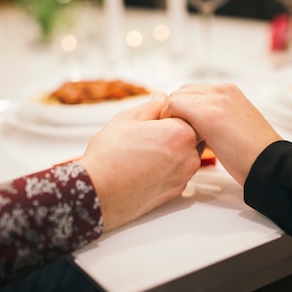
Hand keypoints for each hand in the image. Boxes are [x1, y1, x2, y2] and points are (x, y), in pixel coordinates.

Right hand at [79, 93, 201, 231]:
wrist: (98, 193)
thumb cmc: (110, 157)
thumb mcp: (128, 119)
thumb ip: (152, 107)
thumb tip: (162, 99)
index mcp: (181, 133)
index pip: (189, 114)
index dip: (171, 112)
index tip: (154, 117)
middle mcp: (189, 156)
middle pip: (193, 135)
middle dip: (176, 130)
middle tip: (149, 133)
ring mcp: (184, 176)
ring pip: (187, 154)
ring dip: (173, 148)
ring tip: (145, 150)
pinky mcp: (176, 191)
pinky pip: (179, 171)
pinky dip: (168, 165)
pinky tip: (146, 165)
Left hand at [161, 84, 281, 185]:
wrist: (270, 164)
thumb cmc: (254, 155)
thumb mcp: (237, 127)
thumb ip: (219, 119)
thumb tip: (199, 127)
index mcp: (230, 92)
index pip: (194, 91)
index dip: (183, 109)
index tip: (180, 127)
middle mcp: (222, 91)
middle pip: (182, 91)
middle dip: (175, 110)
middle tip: (175, 133)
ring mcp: (215, 100)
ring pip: (176, 97)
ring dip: (171, 115)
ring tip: (175, 137)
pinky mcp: (207, 113)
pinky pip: (174, 105)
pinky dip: (168, 119)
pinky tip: (174, 137)